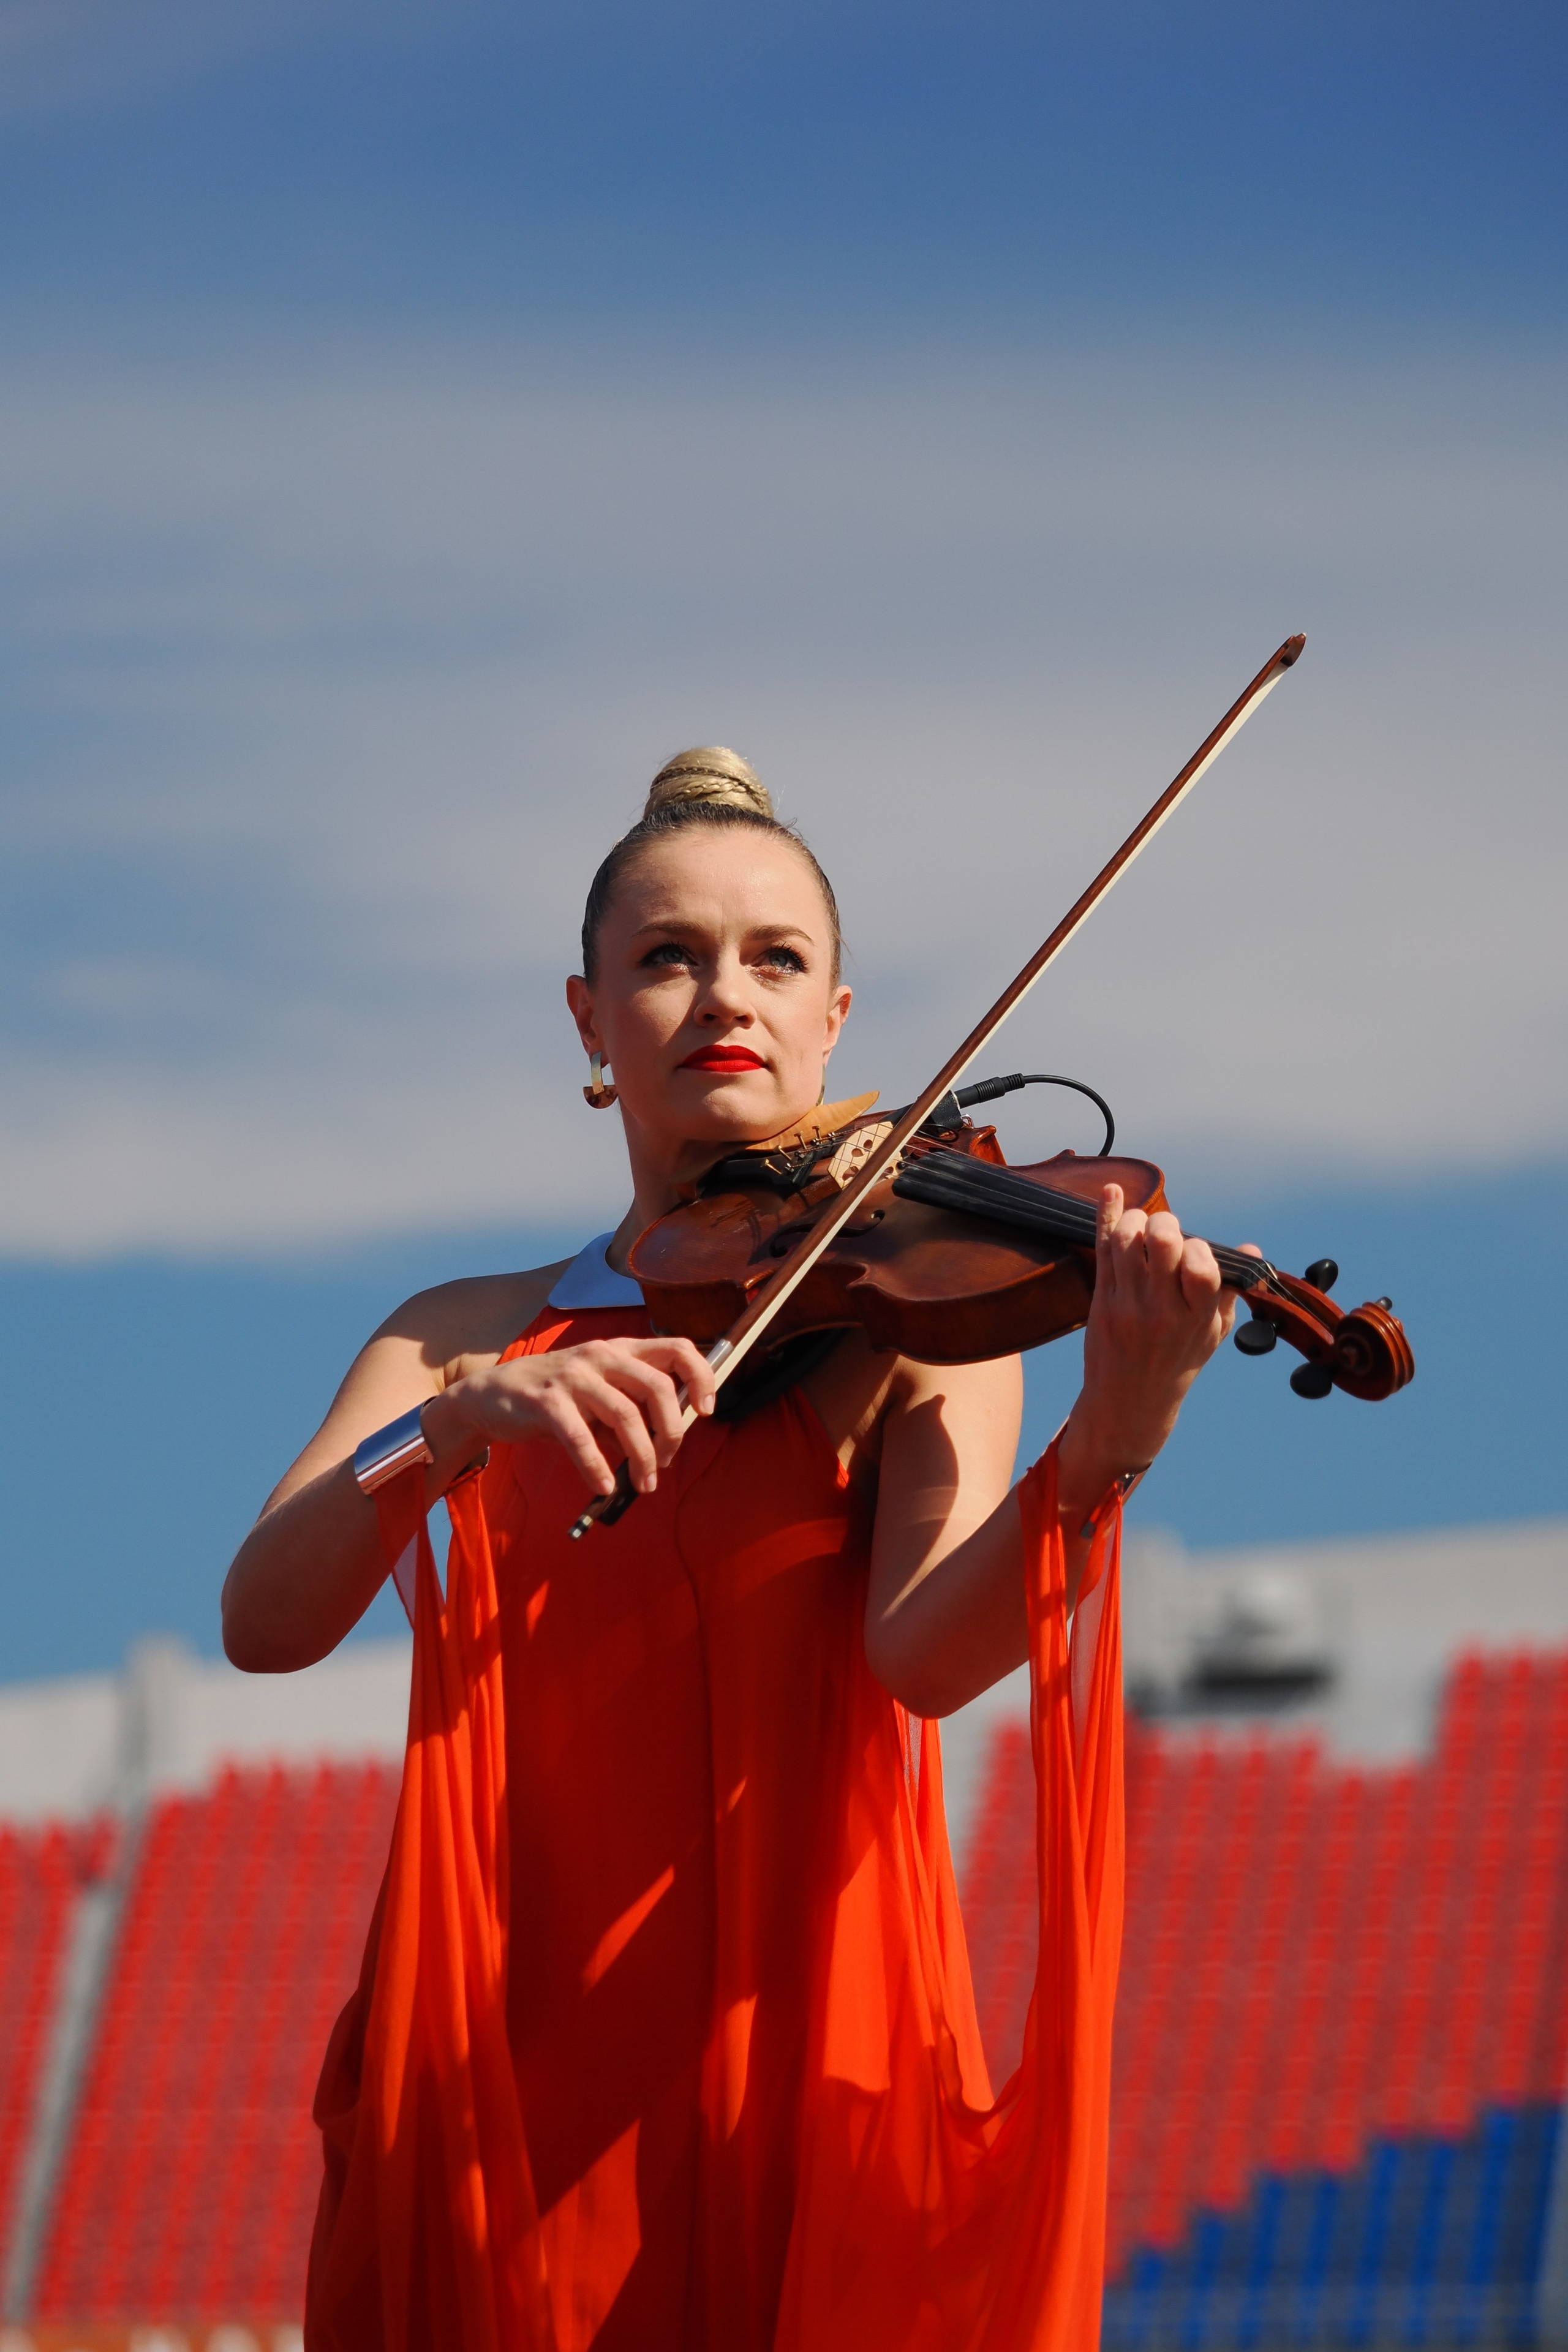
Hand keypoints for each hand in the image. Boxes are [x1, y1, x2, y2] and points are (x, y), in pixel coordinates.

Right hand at [428, 1336, 717, 1498]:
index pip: (678, 1348)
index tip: (707, 1410)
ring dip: (641, 1458)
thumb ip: (631, 1410)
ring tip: (643, 1482)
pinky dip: (596, 1467)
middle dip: (672, 1431)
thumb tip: (668, 1443)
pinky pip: (580, 1437)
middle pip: (658, 1387)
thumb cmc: (556, 1399)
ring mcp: (573, 1375)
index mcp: (621, 1349)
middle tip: (666, 1462)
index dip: (701, 1377)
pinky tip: (602, 1486)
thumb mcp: (598, 1395)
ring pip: (625, 1416)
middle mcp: (601, 1355)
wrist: (491, 1395)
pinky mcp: (545, 1400)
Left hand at [1057, 1183, 1254, 1516]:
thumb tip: (1251, 1250)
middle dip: (1166, 1224)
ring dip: (1135, 1220)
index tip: (1194, 1250)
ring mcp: (1128, 1304)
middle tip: (1164, 1231)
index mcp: (1197, 1318)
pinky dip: (1105, 1214)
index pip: (1203, 1270)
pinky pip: (1102, 1249)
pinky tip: (1111, 1191)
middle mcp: (1163, 1310)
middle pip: (1162, 1245)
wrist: (1129, 1403)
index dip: (1198, 1248)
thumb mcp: (1213, 1333)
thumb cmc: (1178, 1362)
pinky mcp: (1101, 1301)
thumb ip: (1230, 1291)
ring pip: (1127, 1241)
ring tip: (1141, 1228)